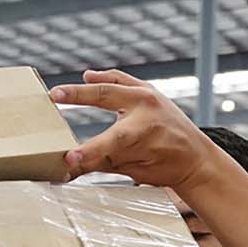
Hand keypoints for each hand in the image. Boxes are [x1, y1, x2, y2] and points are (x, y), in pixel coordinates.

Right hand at [50, 69, 222, 194]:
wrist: (194, 155)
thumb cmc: (164, 167)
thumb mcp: (132, 169)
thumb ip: (99, 164)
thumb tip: (67, 170)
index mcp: (144, 133)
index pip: (108, 142)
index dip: (86, 151)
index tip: (67, 159)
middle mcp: (147, 109)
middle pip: (105, 97)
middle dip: (77, 97)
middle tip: (53, 96)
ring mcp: (149, 96)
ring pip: (111, 84)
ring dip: (85, 86)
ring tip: (62, 89)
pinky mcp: (149, 91)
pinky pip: (123, 79)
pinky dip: (105, 77)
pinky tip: (88, 76)